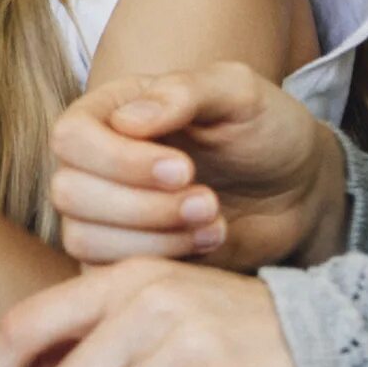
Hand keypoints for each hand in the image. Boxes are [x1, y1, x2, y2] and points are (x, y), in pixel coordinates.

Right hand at [48, 64, 343, 269]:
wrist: (298, 190)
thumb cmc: (265, 130)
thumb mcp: (238, 93)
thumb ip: (184, 91)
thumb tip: (126, 120)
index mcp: (109, 111)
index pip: (71, 137)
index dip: (120, 160)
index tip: (184, 168)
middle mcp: (94, 162)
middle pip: (69, 192)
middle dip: (143, 206)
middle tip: (208, 201)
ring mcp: (103, 215)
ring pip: (82, 238)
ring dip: (154, 238)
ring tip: (214, 220)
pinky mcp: (121, 259)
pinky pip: (108, 275)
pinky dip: (163, 263)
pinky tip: (209, 243)